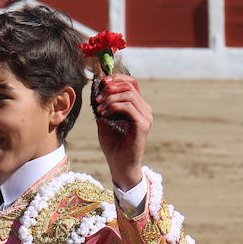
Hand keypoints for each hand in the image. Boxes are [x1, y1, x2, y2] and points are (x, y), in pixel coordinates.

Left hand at [94, 74, 150, 191]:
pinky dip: (113, 107)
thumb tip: (97, 86)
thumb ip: (103, 104)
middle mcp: (145, 109)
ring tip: (99, 109)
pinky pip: (128, 107)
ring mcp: (145, 117)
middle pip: (129, 85)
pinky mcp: (142, 125)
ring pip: (128, 94)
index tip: (101, 82)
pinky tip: (103, 114)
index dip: (116, 78)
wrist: (120, 165)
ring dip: (110, 99)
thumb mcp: (105, 119)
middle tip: (97, 99)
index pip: (131, 82)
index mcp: (137, 106)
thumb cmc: (113, 144)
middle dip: (110, 88)